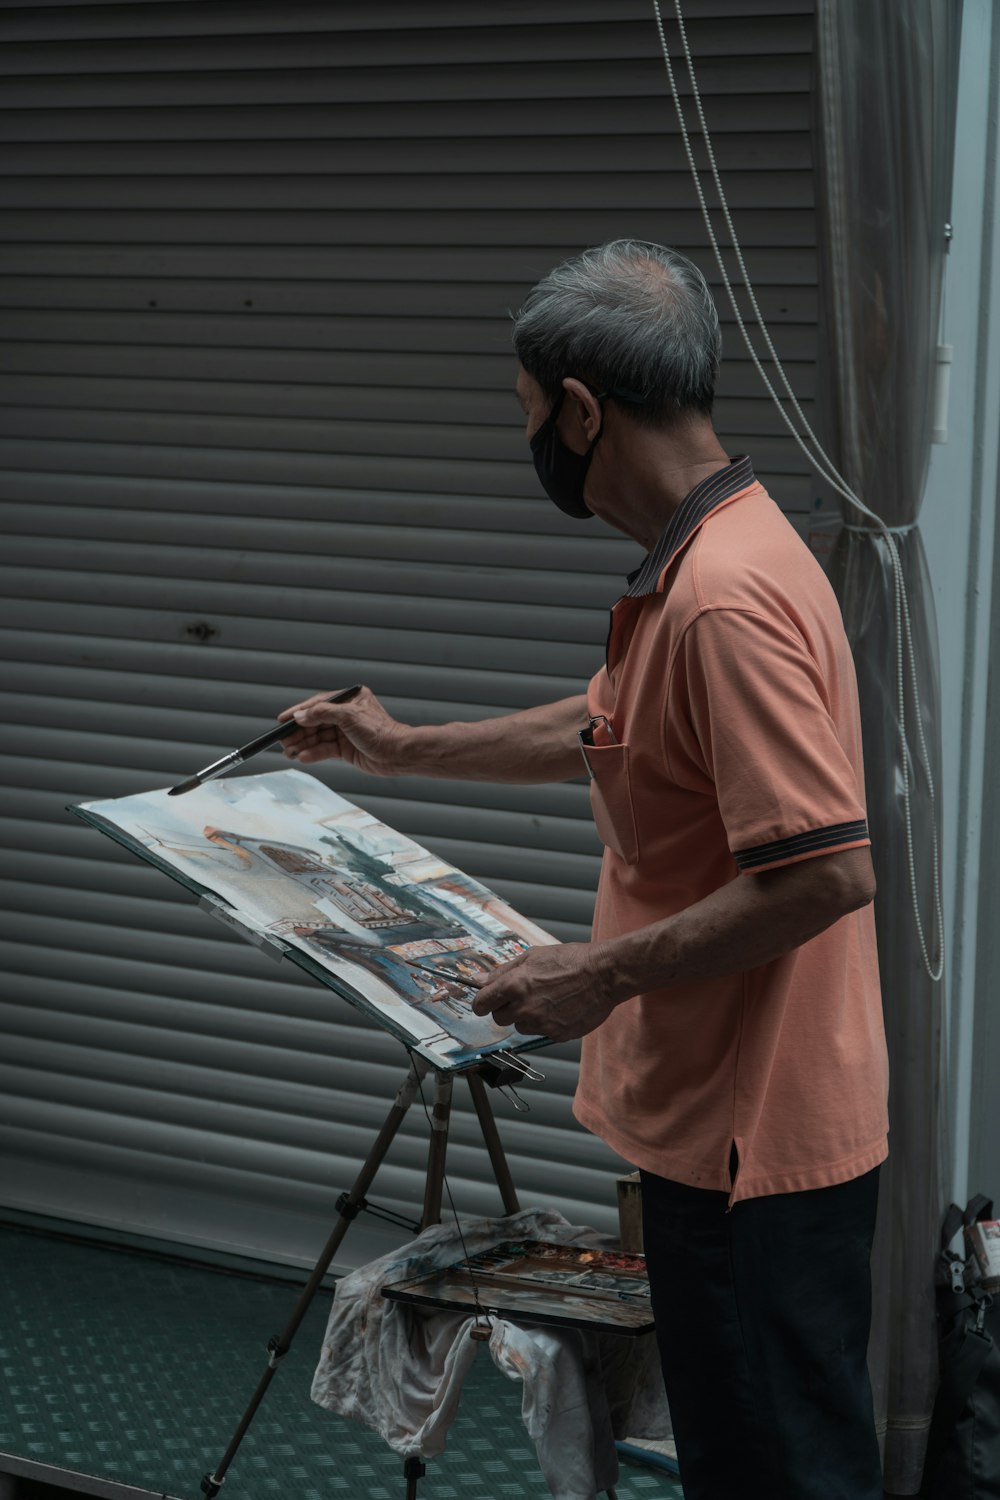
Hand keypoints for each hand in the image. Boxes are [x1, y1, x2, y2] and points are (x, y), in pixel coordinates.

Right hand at [277, 685, 407, 774]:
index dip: (299, 712)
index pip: (318, 704)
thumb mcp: (349, 716)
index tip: (281, 720)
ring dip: (303, 744)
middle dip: (298, 732)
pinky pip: (325, 750)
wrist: (398, 754)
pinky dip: (314, 753)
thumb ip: (322, 714)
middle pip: (315, 722)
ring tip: (289, 752)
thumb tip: (300, 717)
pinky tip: (303, 757)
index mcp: (349, 699)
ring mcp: (346, 732)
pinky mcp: (346, 749)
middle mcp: (346, 714)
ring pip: (318, 737)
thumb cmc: (380, 732)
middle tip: (282, 741)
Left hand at [471, 942, 622, 1042]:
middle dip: (506, 1009)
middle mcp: (524, 1007)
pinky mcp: (556, 1035)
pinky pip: (541, 1033)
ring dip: (527, 1017)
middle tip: (523, 997)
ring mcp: (541, 1024)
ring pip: (520, 1027)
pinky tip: (560, 1008)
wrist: (603, 974)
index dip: (482, 1003)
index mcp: (514, 985)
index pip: (482, 1003)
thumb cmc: (571, 960)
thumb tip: (480, 980)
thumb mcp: (533, 955)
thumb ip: (503, 971)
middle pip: (499, 1019)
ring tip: (547, 1000)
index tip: (485, 1003)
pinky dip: (547, 1023)